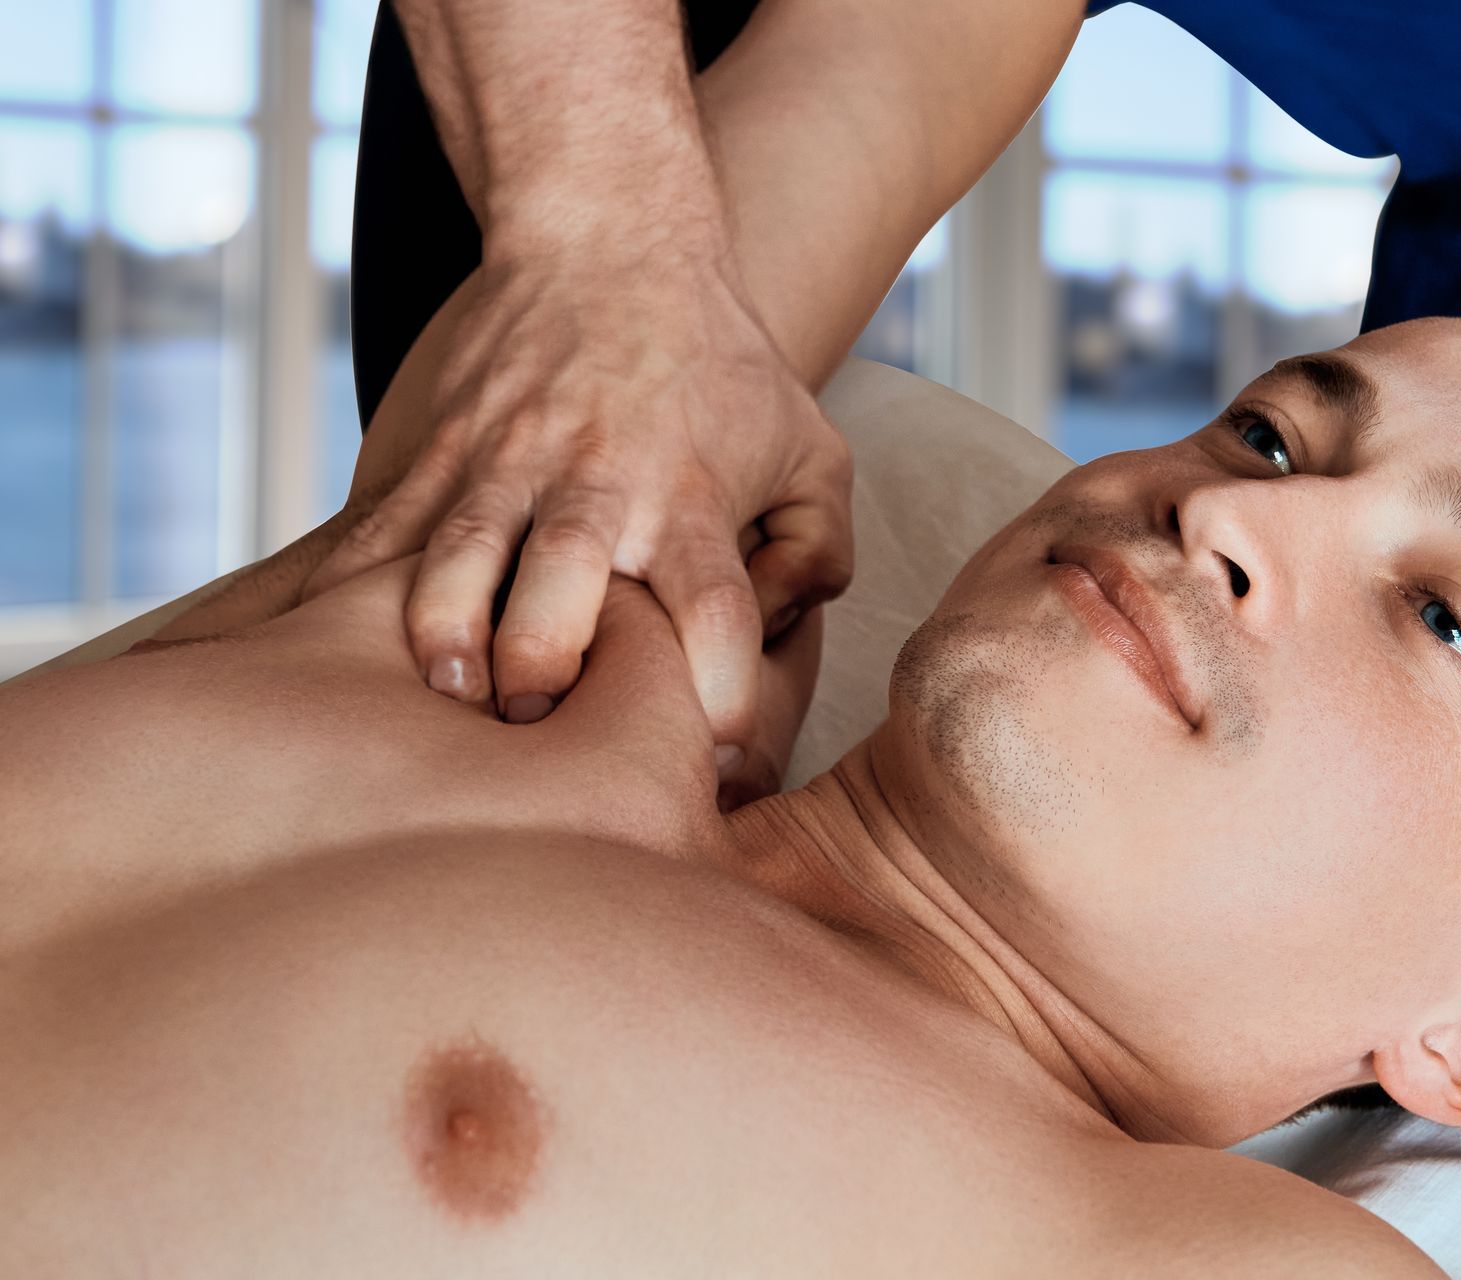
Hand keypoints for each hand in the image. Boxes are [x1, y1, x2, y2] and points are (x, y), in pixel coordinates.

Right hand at [303, 240, 852, 763]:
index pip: (715, 608)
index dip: (716, 691)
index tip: (713, 751)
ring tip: (454, 690)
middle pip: (562, 595)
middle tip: (542, 719)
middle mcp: (599, 489)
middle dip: (544, 674)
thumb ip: (820, 550)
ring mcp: (508, 466)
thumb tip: (784, 632)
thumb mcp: (812, 447)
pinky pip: (385, 531)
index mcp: (694, 502)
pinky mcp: (442, 451)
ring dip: (447, 639)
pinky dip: (352, 591)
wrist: (609, 236)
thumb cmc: (719, 362)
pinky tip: (330, 642)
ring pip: (459, 564)